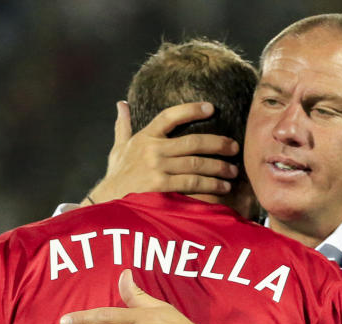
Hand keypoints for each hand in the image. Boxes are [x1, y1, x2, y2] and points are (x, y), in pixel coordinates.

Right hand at [86, 102, 239, 203]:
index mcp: (144, 136)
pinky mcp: (160, 186)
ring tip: (233, 171)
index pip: (170, 116)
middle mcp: (152, 149)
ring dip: (219, 167)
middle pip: (193, 142)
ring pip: (196, 164)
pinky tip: (223, 187)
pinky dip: (210, 185)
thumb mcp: (118, 148)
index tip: (211, 107)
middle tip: (234, 147)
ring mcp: (157, 167)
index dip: (191, 110)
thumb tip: (121, 104)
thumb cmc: (116, 176)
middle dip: (218, 144)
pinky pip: (192, 183)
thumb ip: (123, 126)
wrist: (107, 202)